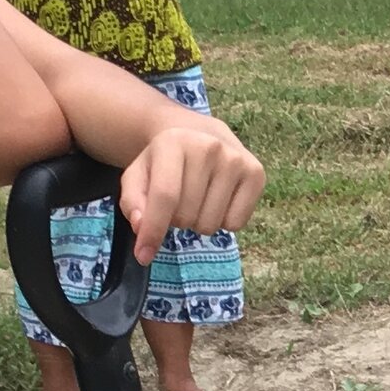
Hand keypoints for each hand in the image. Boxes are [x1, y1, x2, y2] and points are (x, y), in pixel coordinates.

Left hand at [118, 112, 264, 256]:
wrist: (202, 134)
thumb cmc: (166, 162)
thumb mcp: (138, 175)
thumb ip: (132, 202)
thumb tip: (141, 226)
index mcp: (174, 142)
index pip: (165, 197)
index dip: (153, 231)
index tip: (143, 256)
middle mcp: (209, 147)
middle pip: (187, 216)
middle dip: (176, 220)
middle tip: (178, 202)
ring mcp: (237, 160)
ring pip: (210, 224)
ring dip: (198, 222)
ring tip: (198, 200)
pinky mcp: (257, 173)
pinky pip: (235, 224)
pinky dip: (223, 221)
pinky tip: (219, 200)